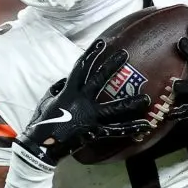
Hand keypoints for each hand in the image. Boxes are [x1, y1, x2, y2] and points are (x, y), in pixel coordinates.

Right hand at [17, 40, 152, 165]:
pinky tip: (145, 126)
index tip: (102, 43)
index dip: (91, 54)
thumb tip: (66, 79)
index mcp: (69, 91)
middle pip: (98, 80)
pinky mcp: (95, 132)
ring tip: (146, 98)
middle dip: (111, 66)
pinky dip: (131, 128)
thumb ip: (59, 87)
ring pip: (114, 108)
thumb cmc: (41, 121)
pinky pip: (116, 130)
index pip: (81, 68)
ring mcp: (90, 116)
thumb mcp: (47, 99)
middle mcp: (81, 101)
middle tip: (125, 54)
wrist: (40, 145)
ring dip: (131, 103)